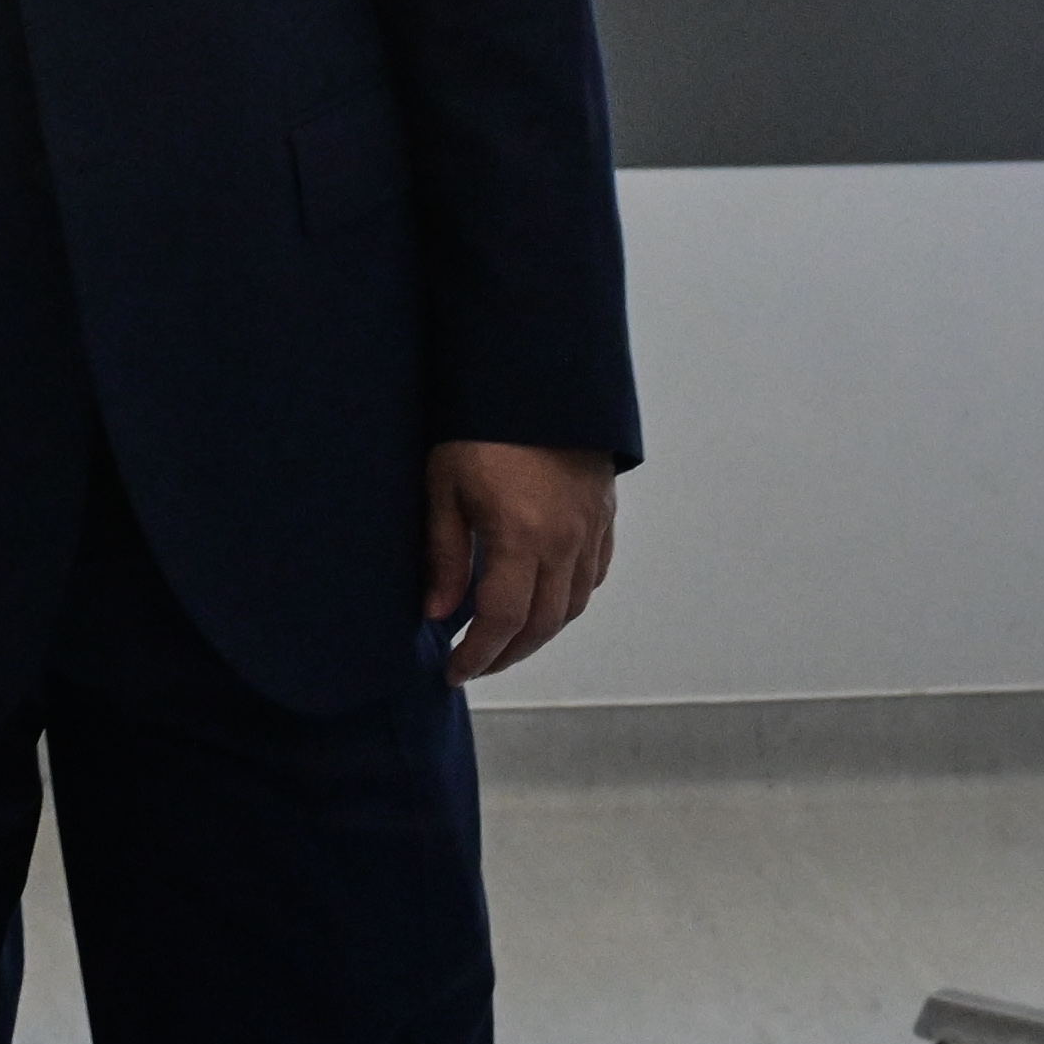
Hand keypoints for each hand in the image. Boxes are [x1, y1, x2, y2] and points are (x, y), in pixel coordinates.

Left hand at [423, 439, 618, 684]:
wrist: (537, 371)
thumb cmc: (479, 423)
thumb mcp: (444, 484)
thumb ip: (444, 555)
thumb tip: (439, 614)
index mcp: (521, 537)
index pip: (502, 622)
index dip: (478, 656)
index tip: (454, 673)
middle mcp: (565, 541)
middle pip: (542, 624)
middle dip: (507, 655)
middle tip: (476, 665)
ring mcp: (592, 528)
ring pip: (573, 605)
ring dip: (540, 633)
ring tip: (506, 640)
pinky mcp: (605, 513)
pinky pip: (594, 575)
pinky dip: (570, 600)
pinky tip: (546, 600)